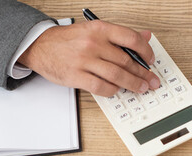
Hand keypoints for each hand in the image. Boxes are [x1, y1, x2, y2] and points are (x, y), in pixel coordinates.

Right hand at [18, 20, 160, 96]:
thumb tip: (145, 37)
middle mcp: (93, 43)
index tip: (151, 60)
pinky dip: (112, 90)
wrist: (40, 46)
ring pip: (117, 75)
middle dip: (143, 73)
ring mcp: (84, 61)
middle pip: (127, 61)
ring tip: (140, 88)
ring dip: (133, 84)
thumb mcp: (94, 30)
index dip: (146, 51)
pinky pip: (101, 87)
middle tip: (151, 80)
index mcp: (100, 29)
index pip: (131, 39)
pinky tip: (117, 90)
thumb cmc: (68, 40)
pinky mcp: (76, 76)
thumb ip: (119, 35)